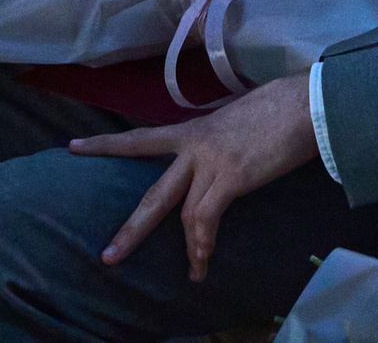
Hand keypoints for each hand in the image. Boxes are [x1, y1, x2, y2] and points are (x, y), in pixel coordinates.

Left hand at [68, 73, 318, 280]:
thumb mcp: (235, 118)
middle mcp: (194, 146)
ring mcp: (210, 162)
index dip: (106, 144)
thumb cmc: (278, 106)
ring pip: (179, 212)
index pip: (141, 139)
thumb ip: (218, 137)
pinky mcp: (231, 176)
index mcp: (193, 130)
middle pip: (152, 193)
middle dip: (131, 229)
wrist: (303, 103)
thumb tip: (220, 150)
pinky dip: (204, 243)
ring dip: (186, 249)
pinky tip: (204, 261)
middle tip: (107, 255)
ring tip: (191, 274)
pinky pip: (208, 217)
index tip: (73, 146)